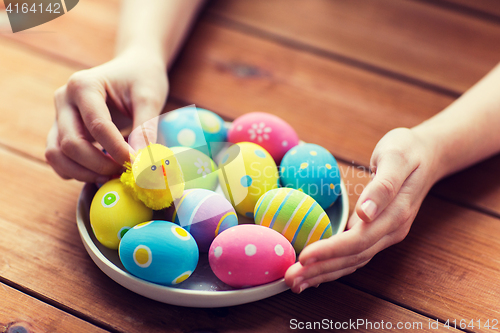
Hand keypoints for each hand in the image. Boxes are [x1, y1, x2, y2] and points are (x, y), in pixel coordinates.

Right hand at [45, 48, 167, 182]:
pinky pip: (58, 160)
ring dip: (83, 173)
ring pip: (56, 155)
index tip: (137, 164)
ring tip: (112, 175)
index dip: (117, 150)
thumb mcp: (150, 97)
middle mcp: (64, 100)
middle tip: (126, 171)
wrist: (132, 69)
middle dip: (99, 164)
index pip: (97, 125)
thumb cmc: (142, 79)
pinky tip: (101, 172)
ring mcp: (59, 116)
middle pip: (71, 143)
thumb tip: (141, 162)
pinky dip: (76, 172)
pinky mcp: (60, 131)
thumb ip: (145, 128)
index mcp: (84, 85)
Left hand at [285, 127, 439, 292]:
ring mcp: (386, 234)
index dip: (330, 251)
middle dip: (320, 270)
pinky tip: (315, 272)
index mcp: (395, 214)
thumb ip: (383, 186)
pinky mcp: (378, 233)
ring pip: (353, 261)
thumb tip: (366, 213)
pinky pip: (355, 255)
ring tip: (296, 282)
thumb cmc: (407, 150)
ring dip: (324, 274)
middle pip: (352, 258)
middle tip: (290, 279)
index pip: (358, 240)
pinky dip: (334, 266)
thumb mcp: (396, 158)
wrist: (428, 155)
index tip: (304, 257)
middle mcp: (391, 231)